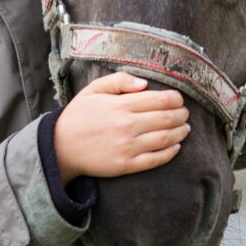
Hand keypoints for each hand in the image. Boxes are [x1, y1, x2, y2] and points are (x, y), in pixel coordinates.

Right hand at [53, 72, 189, 183]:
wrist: (61, 146)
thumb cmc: (79, 115)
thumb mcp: (93, 90)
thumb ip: (119, 80)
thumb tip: (145, 84)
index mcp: (121, 105)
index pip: (161, 100)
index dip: (176, 98)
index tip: (178, 99)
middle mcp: (128, 126)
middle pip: (167, 118)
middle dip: (182, 114)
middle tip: (185, 113)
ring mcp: (128, 147)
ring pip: (166, 139)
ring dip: (181, 132)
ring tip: (185, 128)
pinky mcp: (126, 165)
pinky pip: (156, 159)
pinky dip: (171, 152)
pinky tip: (176, 146)